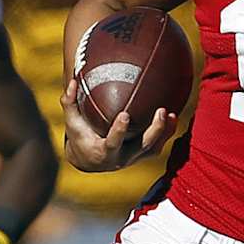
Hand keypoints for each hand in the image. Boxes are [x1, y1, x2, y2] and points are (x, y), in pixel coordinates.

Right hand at [58, 78, 177, 171]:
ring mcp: (133, 158)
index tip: (125, 115)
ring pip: (153, 148)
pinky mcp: (141, 155)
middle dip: (154, 130)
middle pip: (142, 146)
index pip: (112, 143)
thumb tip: (72, 82)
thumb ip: (70, 103)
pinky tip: (173, 117)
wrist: (89, 160)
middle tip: (161, 111)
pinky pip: (157, 145)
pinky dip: (166, 133)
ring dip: (164, 132)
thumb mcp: (72, 122)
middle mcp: (121, 158)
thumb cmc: (80, 136)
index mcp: (103, 151)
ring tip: (172, 114)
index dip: (119, 131)